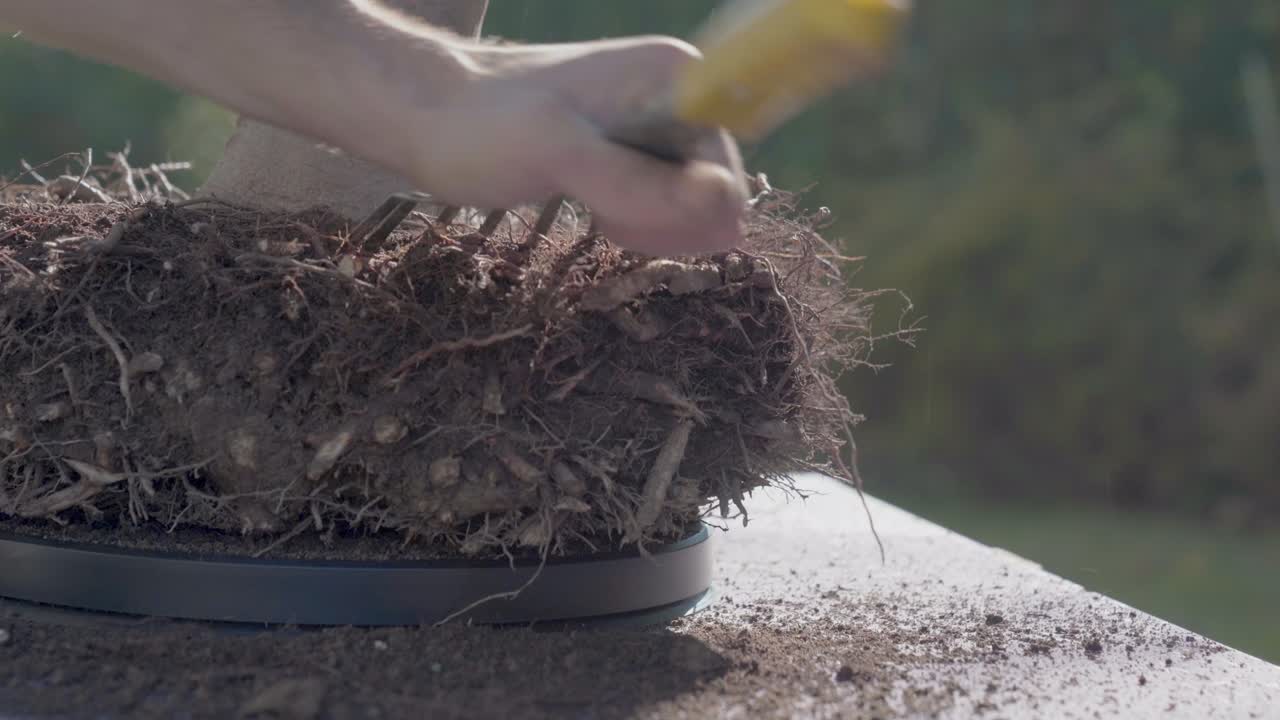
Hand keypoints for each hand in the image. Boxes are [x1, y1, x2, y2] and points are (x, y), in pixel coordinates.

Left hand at [404, 37, 748, 255]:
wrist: (425, 114)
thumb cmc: (481, 125)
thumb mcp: (558, 154)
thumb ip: (639, 182)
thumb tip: (727, 212)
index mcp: (676, 76)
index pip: (726, 172)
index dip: (687, 214)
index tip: (623, 218)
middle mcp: (677, 93)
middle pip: (712, 191)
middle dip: (664, 222)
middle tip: (601, 216)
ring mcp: (655, 121)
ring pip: (687, 203)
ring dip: (648, 224)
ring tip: (592, 209)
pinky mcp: (632, 148)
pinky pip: (661, 201)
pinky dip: (634, 220)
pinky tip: (594, 211)